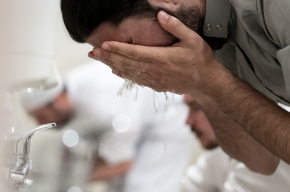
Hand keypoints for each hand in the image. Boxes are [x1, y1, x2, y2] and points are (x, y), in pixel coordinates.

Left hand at [89, 11, 217, 93]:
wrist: (206, 82)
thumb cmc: (200, 60)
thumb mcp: (192, 39)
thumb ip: (175, 27)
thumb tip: (160, 14)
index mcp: (162, 58)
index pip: (134, 52)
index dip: (118, 48)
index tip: (104, 44)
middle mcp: (155, 70)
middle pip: (127, 63)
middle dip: (108, 56)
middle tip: (93, 52)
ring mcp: (154, 80)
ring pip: (129, 72)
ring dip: (112, 64)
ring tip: (99, 59)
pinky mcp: (156, 85)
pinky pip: (136, 80)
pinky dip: (123, 74)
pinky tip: (115, 70)